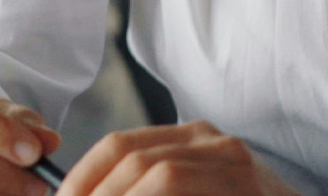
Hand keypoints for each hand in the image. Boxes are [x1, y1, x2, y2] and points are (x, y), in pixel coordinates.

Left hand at [61, 122, 299, 195]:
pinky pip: (178, 191)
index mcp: (191, 138)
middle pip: (132, 159)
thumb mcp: (192, 190)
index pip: (120, 144)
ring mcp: (234, 165)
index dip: (82, 176)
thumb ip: (146, 188)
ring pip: (158, 176)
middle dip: (93, 194)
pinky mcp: (245, 189)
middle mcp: (213, 142)